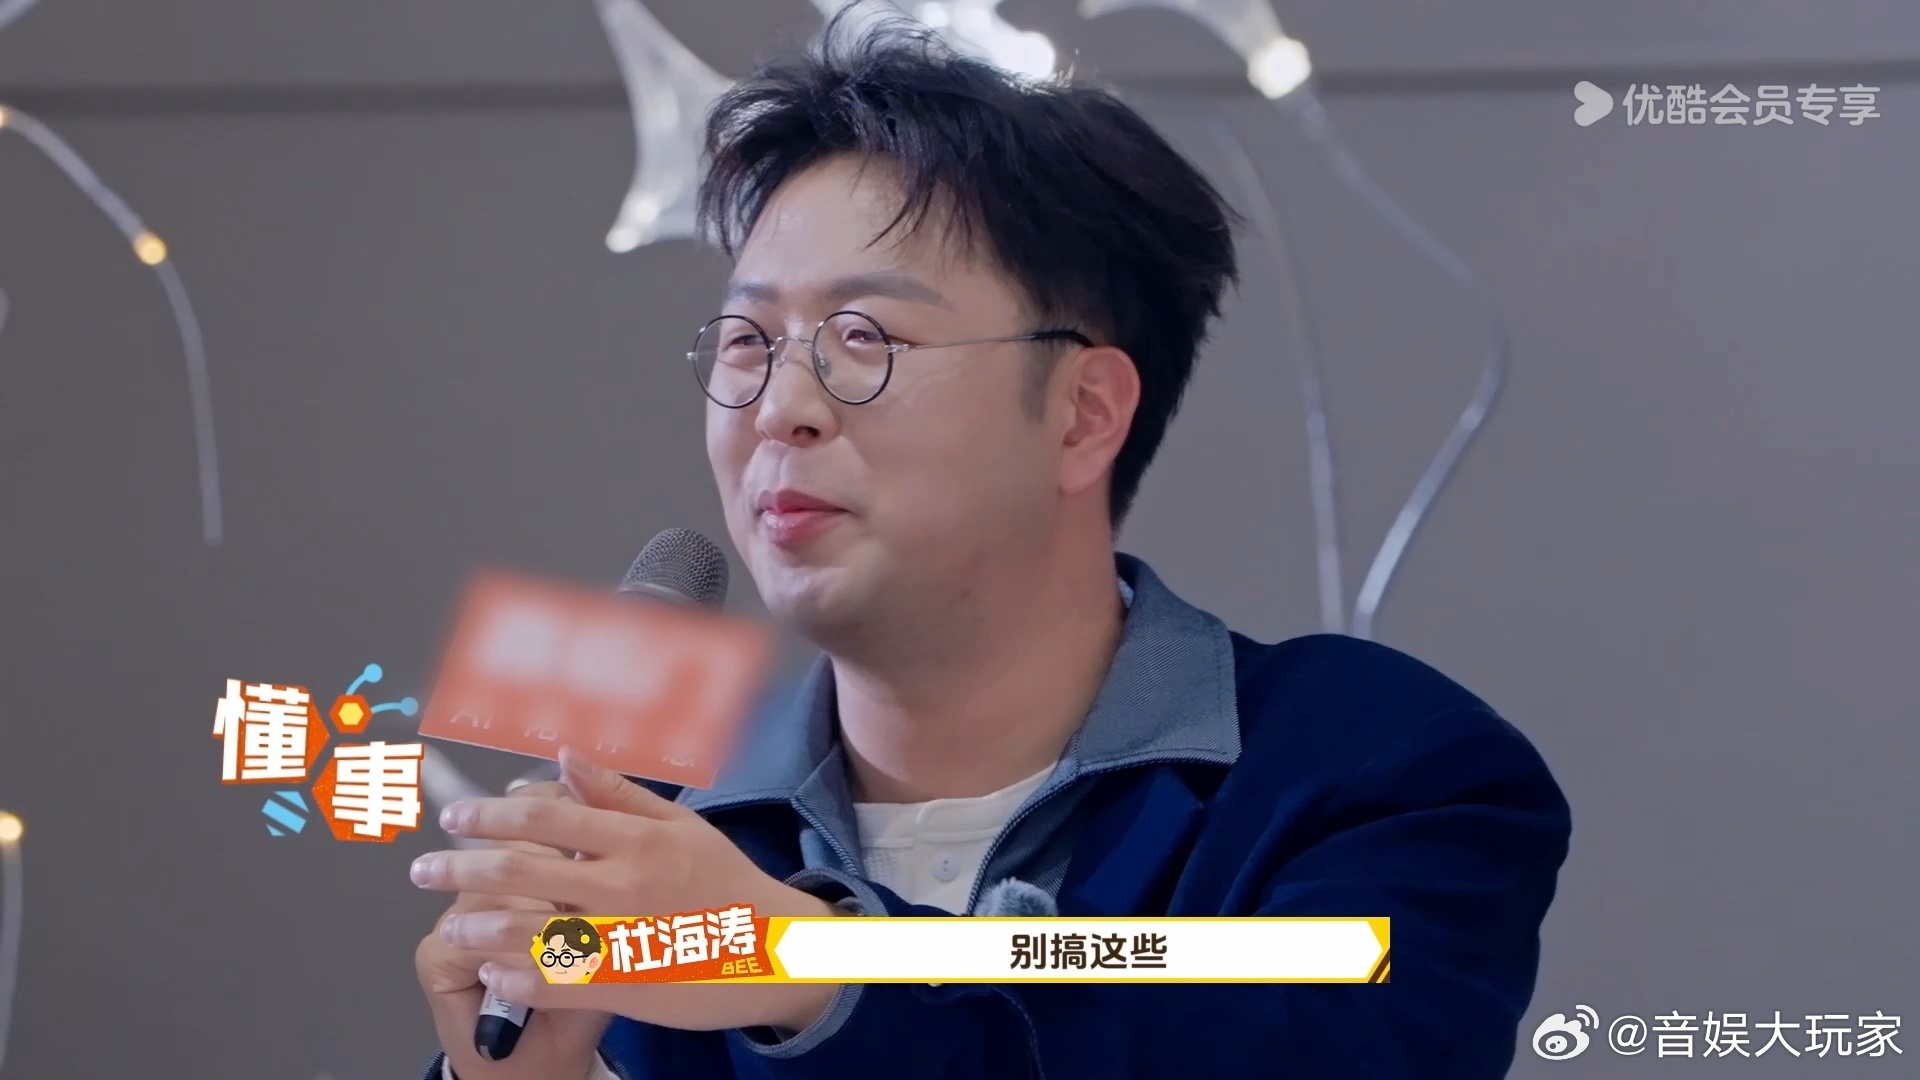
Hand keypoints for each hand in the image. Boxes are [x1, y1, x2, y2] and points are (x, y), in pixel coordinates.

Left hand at [410, 747, 843, 1033]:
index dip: (492, 814)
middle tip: (423, 868)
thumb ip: (619, 794)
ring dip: (479, 925)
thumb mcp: (681, 826)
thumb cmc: (727, 883)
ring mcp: (623, 936)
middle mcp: (624, 883)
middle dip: (463, 866)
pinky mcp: (626, 985)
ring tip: (449, 925)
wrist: (776, 949)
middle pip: (525, 869)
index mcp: (637, 839)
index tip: (455, 817)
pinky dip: (517, 976)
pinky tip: (491, 972)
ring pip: (531, 928)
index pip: (548, 818)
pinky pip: (557, 981)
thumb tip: (564, 758)